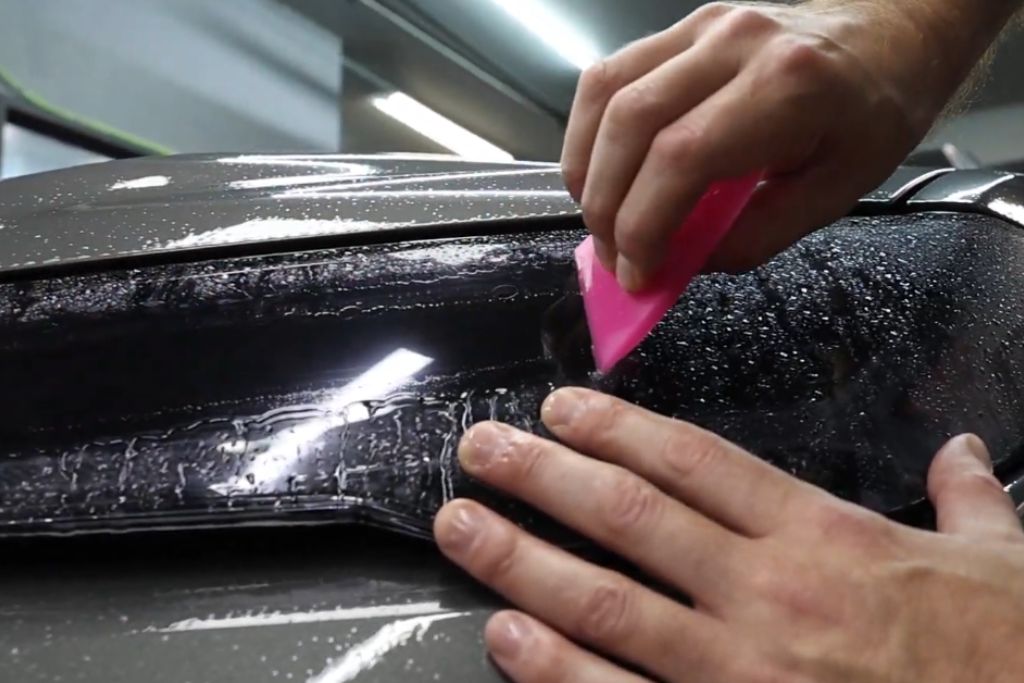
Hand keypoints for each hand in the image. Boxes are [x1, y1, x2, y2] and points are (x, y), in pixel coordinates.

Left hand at [435, 388, 1023, 682]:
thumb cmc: (1006, 652)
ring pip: (608, 601)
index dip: (616, 428)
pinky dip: (557, 667)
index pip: (696, 461)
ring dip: (521, 559)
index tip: (559, 411)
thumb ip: (967, 497)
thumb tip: (960, 450)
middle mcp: (770, 593)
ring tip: (463, 526)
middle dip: (542, 477)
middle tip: (479, 450)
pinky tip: (507, 638)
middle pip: (630, 515)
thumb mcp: (1000, 560)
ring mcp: (743, 669)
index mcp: (826, 536)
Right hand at [562, 1, 1016, 286]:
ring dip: (586, 167)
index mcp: (788, 88)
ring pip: (606, 93)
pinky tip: (600, 170)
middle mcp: (736, 43)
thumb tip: (676, 263)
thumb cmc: (873, 115)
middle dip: (606, 206)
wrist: (890, 32)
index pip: (679, 158)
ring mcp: (704, 26)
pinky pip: (611, 74)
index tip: (637, 274)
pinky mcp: (684, 26)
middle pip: (630, 124)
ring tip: (597, 219)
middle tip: (613, 258)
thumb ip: (752, 237)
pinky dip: (591, 131)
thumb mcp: (833, 195)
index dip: (642, 226)